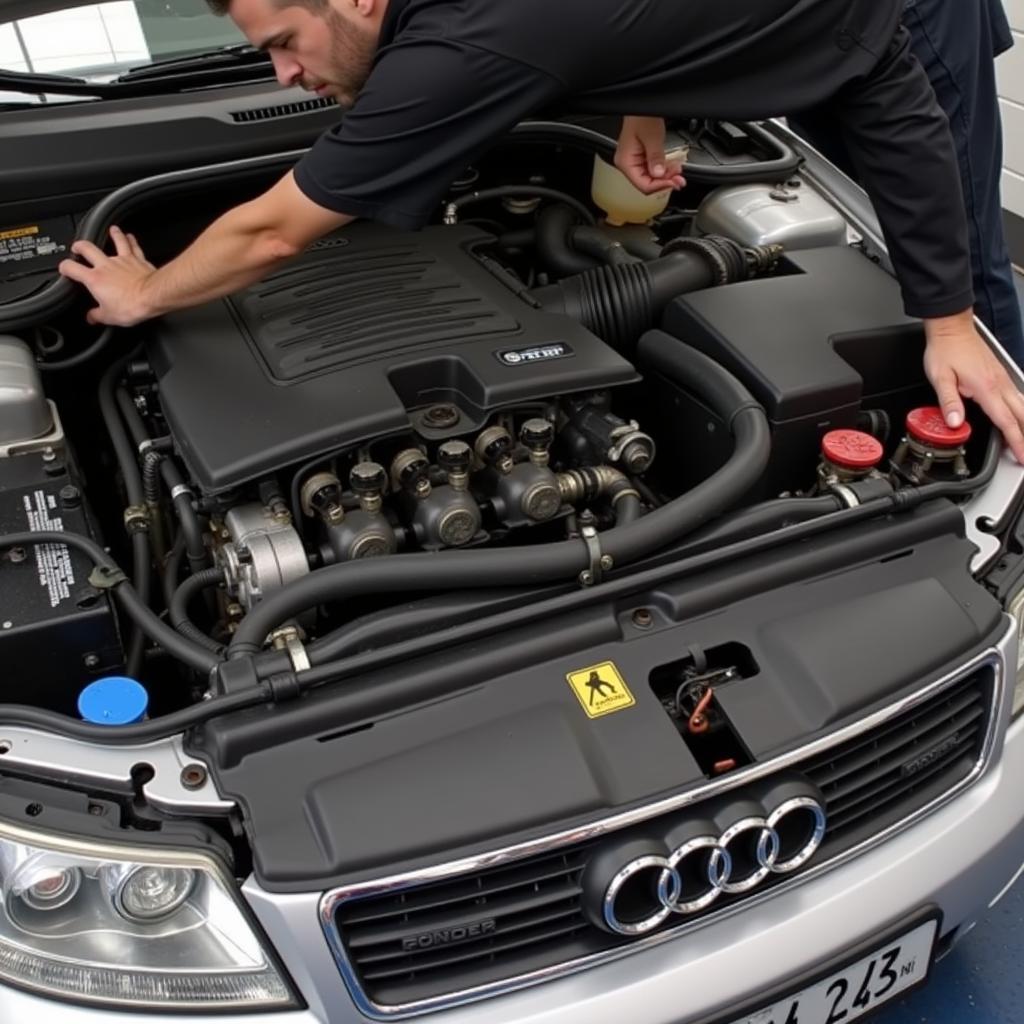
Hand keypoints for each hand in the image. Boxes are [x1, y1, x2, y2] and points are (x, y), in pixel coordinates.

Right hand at [58, 226, 157, 326]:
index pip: (72, 268)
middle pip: (88, 248)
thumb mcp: (109, 317)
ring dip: (112, 234)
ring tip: (109, 230)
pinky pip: (134, 247)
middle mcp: (107, 266)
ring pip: (115, 241)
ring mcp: (123, 261)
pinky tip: (130, 236)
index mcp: (95, 279)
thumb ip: (97, 315)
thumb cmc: (132, 305)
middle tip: (77, 246)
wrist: (152, 296)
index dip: (64, 267)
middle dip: (80, 246)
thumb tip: (91, 317)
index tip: (64, 268)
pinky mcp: (138, 260)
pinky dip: (131, 240)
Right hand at [614, 116, 685, 193]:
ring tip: (678, 171)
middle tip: (680, 178)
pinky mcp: (642, 158)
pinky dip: (664, 170)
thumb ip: (655, 157)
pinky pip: (653, 170)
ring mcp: (635, 162)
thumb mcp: (652, 137)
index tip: (674, 182)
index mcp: (625, 162)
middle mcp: (628, 164)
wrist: (642, 105)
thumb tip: (658, 174)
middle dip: (665, 181)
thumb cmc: (641, 115)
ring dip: (666, 176)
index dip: (660, 186)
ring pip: (652, 178)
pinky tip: (672, 167)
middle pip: (648, 184)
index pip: (643, 185)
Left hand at [923, 309, 1023, 462]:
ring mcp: (1002, 378)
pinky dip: (1021, 411)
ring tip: (1023, 441)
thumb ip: (949, 401)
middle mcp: (1000, 384)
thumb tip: (954, 422)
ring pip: (1022, 405)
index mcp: (986, 388)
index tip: (1021, 456)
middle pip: (1021, 415)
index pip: (1005, 421)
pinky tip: (1019, 418)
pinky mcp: (1000, 375)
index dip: (1015, 441)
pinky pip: (1017, 397)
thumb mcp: (940, 378)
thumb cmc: (945, 350)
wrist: (952, 328)